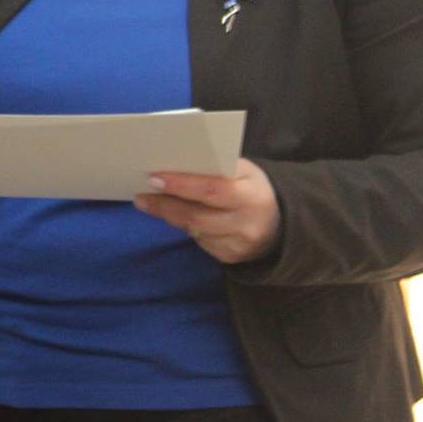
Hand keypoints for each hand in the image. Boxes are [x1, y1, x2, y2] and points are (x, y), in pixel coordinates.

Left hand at [132, 159, 279, 263]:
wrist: (282, 223)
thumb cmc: (253, 188)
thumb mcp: (245, 171)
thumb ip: (216, 167)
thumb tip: (175, 163)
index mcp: (251, 195)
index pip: (212, 190)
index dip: (182, 185)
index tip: (154, 178)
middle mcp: (246, 224)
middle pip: (197, 217)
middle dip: (165, 205)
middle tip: (141, 196)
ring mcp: (239, 245)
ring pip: (194, 231)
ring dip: (171, 216)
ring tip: (150, 202)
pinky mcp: (231, 258)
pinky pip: (200, 242)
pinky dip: (186, 227)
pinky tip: (177, 216)